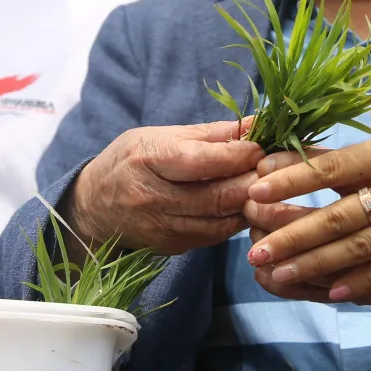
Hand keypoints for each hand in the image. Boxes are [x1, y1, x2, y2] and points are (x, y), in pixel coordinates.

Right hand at [65, 120, 264, 254]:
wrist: (93, 207)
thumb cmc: (131, 160)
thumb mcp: (161, 135)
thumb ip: (210, 133)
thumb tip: (255, 123)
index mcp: (148, 159)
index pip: (199, 162)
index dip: (236, 156)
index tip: (261, 147)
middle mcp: (153, 198)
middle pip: (216, 196)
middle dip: (253, 184)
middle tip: (277, 170)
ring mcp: (162, 228)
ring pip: (221, 221)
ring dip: (251, 206)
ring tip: (270, 189)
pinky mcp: (173, 247)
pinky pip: (215, 235)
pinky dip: (236, 220)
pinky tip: (249, 206)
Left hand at [243, 99, 370, 301]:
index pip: (331, 166)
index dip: (289, 180)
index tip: (255, 189)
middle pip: (336, 216)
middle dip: (291, 235)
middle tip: (255, 252)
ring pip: (360, 248)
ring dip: (316, 265)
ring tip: (280, 277)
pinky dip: (366, 283)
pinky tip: (338, 294)